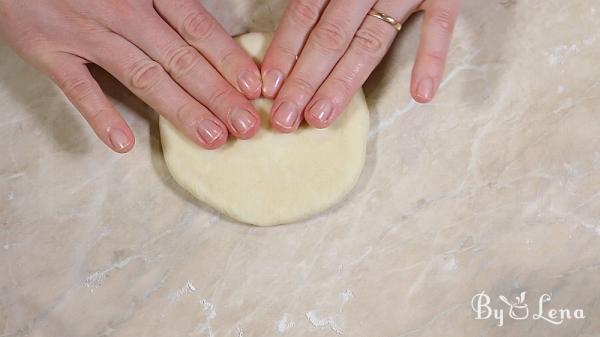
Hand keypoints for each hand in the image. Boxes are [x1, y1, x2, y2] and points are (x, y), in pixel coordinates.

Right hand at [0, 0, 262, 151]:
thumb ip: (168, 4)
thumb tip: (206, 34)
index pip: (197, 28)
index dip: (227, 60)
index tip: (254, 89)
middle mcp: (121, 11)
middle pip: (179, 58)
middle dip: (217, 95)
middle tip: (247, 126)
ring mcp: (84, 31)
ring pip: (141, 76)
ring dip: (180, 109)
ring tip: (212, 138)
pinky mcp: (48, 49)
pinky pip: (77, 87)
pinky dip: (100, 114)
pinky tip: (124, 143)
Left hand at [261, 0, 461, 131]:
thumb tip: (290, 36)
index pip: (303, 15)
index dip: (284, 52)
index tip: (268, 88)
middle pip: (330, 37)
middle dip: (304, 80)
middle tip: (284, 118)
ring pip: (371, 40)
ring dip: (344, 82)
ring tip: (322, 117)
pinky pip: (439, 25)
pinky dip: (431, 58)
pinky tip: (420, 94)